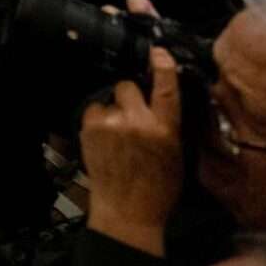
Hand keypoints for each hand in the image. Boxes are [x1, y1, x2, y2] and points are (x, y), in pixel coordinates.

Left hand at [79, 46, 182, 256]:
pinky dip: (98, 118)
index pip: (166, 87)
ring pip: (109, 98)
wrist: (127, 212)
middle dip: (130, 94)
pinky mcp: (89, 128)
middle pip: (128, 85)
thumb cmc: (157, 188)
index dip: (162, 65)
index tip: (158, 53)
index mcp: (164, 128)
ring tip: (116, 133)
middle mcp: (137, 122)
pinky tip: (104, 138)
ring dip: (112, 109)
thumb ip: (167, 123)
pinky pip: (94, 110)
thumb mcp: (176, 155)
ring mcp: (110, 124)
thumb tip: (162, 98)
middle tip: (131, 113)